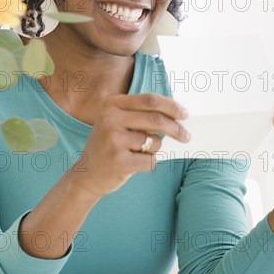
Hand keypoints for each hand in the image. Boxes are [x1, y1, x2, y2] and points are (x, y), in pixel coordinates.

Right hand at [69, 93, 189, 199]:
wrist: (87, 174)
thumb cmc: (109, 145)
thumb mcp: (116, 122)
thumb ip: (141, 114)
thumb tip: (177, 114)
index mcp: (110, 104)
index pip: (149, 100)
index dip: (171, 106)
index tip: (184, 114)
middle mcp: (110, 119)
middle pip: (156, 119)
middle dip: (176, 128)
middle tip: (186, 136)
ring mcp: (113, 140)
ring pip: (154, 142)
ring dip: (155, 149)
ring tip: (139, 152)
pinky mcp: (119, 160)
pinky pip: (151, 160)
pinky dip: (149, 162)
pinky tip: (134, 163)